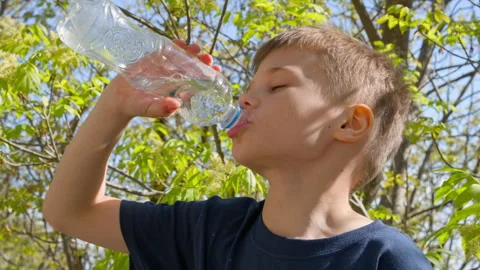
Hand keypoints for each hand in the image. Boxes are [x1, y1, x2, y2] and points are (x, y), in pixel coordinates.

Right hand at [101, 39, 221, 119]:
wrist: (119, 97)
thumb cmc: (137, 106)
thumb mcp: (149, 109)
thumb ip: (161, 109)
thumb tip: (175, 105)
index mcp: (178, 89)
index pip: (198, 81)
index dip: (208, 76)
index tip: (217, 71)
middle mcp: (174, 77)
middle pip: (193, 67)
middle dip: (202, 61)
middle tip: (208, 58)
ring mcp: (165, 67)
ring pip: (182, 57)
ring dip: (190, 52)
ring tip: (196, 47)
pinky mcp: (153, 59)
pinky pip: (167, 50)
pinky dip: (174, 45)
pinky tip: (180, 42)